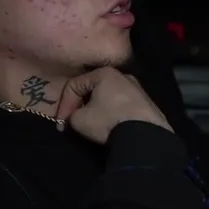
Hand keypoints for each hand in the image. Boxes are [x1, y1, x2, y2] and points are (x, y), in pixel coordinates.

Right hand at [53, 68, 172, 142]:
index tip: (61, 123)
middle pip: (92, 89)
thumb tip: (77, 116)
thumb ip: (72, 115)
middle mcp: (123, 76)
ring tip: (92, 125)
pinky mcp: (147, 104)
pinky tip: (111, 127)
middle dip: (80, 106)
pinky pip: (122, 106)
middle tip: (74, 122)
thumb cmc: (108, 121)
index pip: (74, 85)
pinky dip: (113, 114)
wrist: (144, 135)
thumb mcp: (79, 119)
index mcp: (104, 73)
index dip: (63, 105)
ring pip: (109, 98)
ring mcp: (138, 89)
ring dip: (97, 110)